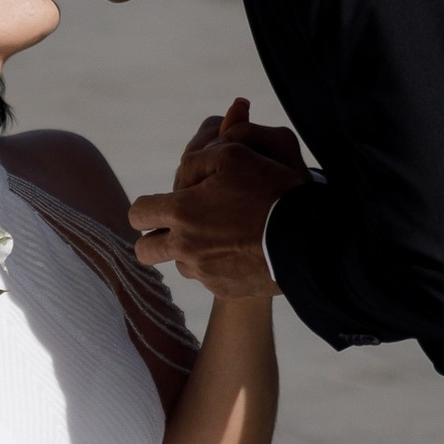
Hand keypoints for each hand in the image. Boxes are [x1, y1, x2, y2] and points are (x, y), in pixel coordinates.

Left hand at [130, 95, 306, 300]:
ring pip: (180, 264)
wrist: (306, 239)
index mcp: (181, 212)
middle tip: (177, 228)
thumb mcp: (234, 153)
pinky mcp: (224, 290)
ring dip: (190, 252)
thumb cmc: (269, 189)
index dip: (147, 207)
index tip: (164, 204)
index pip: (137, 213)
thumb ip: (197, 159)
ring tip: (221, 236)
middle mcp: (185, 247)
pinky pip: (209, 279)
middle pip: (145, 250)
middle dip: (154, 238)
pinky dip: (219, 266)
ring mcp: (204, 273)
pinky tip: (242, 252)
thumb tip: (182, 175)